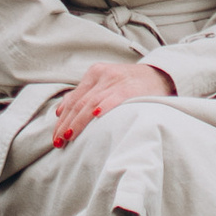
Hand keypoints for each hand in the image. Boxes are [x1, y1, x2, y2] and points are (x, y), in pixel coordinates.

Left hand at [51, 57, 174, 146]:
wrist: (160, 76)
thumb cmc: (130, 86)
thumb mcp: (104, 85)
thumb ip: (83, 95)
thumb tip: (59, 111)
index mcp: (94, 73)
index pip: (73, 100)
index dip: (62, 119)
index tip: (55, 136)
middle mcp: (102, 75)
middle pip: (79, 103)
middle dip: (66, 124)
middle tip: (58, 142)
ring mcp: (116, 80)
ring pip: (91, 103)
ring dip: (78, 122)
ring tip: (69, 137)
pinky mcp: (130, 87)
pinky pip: (114, 98)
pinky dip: (104, 106)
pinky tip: (96, 116)